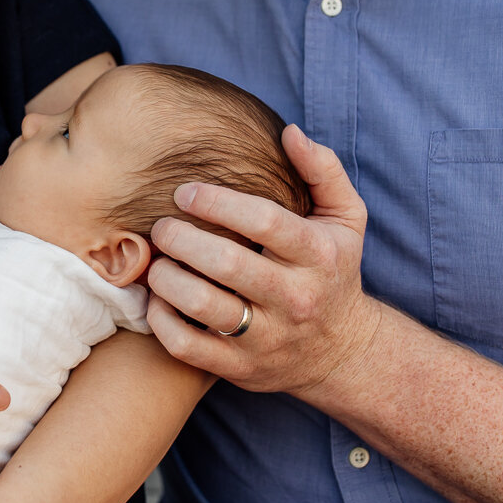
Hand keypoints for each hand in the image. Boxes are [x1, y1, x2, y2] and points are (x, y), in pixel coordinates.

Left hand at [144, 125, 389, 397]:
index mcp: (318, 256)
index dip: (217, 202)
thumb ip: (323, 171)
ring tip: (156, 260)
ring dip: (166, 278)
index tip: (186, 191)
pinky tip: (157, 298)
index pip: (263, 222)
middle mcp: (295, 298)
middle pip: (227, 264)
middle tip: (161, 226)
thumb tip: (290, 132)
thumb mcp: (346, 219)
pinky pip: (188, 347)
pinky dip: (162, 321)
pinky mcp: (241, 369)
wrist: (343, 352)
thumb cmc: (334, 270)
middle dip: (182, 237)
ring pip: (203, 306)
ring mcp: (268, 338)